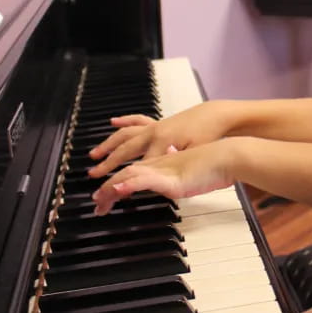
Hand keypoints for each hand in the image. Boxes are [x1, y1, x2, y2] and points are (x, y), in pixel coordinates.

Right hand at [87, 102, 228, 178]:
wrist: (218, 117)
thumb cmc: (209, 136)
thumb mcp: (193, 156)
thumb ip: (170, 167)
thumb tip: (147, 174)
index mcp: (162, 144)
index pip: (137, 169)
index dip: (123, 184)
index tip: (110, 195)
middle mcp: (154, 134)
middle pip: (126, 152)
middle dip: (109, 165)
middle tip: (93, 176)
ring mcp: (156, 127)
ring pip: (125, 135)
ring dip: (109, 145)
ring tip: (94, 154)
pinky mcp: (160, 123)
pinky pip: (137, 121)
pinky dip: (124, 121)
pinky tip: (114, 121)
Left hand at [91, 138, 237, 214]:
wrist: (228, 156)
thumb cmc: (215, 165)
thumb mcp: (190, 174)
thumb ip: (178, 178)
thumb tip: (171, 183)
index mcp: (162, 163)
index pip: (132, 172)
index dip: (116, 184)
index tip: (105, 198)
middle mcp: (159, 163)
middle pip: (125, 172)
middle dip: (107, 189)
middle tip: (96, 205)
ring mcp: (164, 169)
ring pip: (130, 175)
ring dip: (111, 187)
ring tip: (99, 200)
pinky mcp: (171, 177)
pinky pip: (145, 180)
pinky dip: (129, 184)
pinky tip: (118, 190)